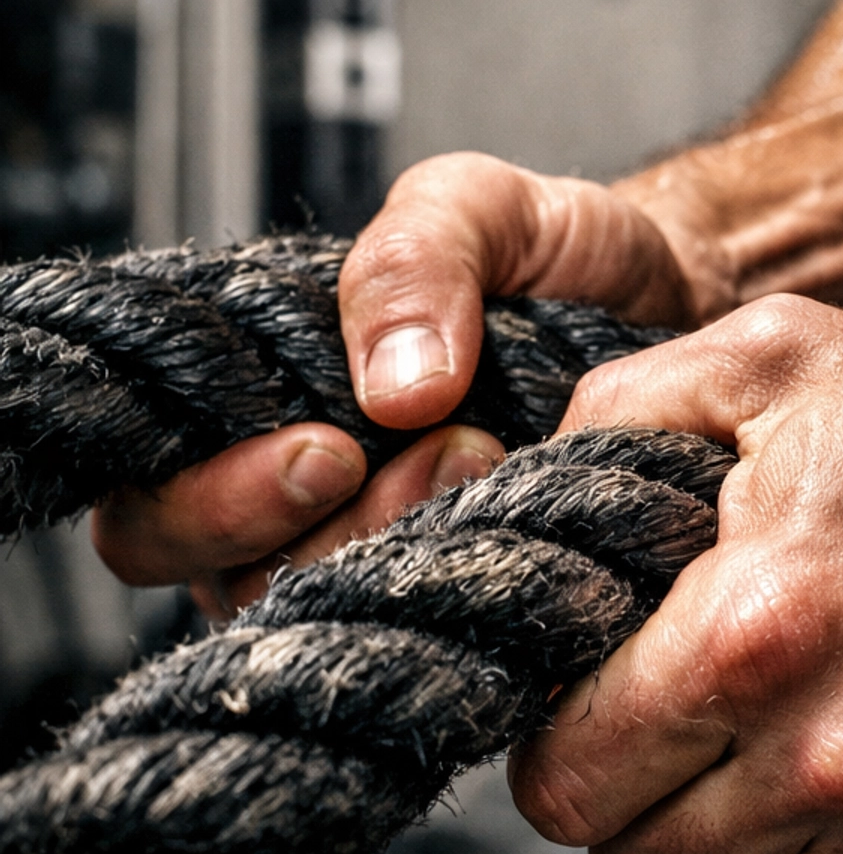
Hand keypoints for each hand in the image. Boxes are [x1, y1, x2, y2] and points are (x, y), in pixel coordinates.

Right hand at [93, 151, 711, 614]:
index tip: (327, 452)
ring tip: (496, 460)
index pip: (147, 507)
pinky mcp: (471, 608)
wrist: (684, 304)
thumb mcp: (484, 207)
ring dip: (408, 552)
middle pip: (225, 587)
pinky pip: (439, 646)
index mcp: (251, 412)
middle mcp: (295, 506)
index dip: (207, 503)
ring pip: (330, 623)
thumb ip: (416, 259)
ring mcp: (380, 565)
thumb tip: (392, 388)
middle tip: (446, 453)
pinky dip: (480, 596)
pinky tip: (531, 528)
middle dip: (321, 536)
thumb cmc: (558, 257)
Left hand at [510, 295, 842, 853]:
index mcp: (752, 633)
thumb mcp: (776, 358)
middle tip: (683, 735)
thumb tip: (526, 491)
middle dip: (638, 806)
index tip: (598, 710)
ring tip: (774, 763)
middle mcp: (832, 760)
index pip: (563, 782)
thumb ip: (619, 415)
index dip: (562, 745)